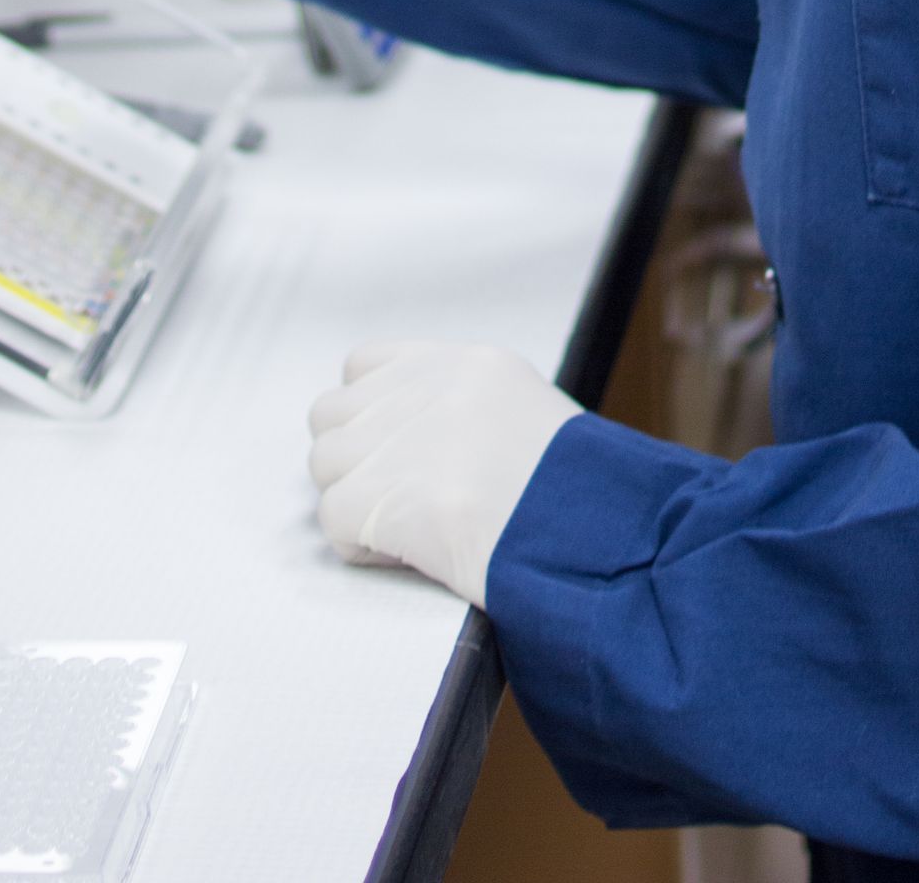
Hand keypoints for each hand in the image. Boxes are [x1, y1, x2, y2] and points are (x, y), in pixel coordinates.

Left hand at [309, 341, 578, 609]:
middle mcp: (426, 387)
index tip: (390, 452)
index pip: (366, 365)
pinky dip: (359, 545)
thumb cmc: (579, 498)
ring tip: (401, 528)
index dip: (368, 414)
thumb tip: (421, 447)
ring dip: (353, 498)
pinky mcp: (381, 495)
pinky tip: (401, 553)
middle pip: (332, 412)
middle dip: (353, 457)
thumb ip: (469, 415)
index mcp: (468, 365)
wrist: (593, 537)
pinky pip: (333, 517)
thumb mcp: (533, 420)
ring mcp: (398, 437)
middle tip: (392, 497)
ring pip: (325, 463)